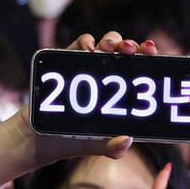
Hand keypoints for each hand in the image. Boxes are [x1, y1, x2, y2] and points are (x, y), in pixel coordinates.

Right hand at [0, 31, 157, 188]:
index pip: (139, 72)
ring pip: (105, 45)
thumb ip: (111, 148)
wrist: (36, 139)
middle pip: (125, 54)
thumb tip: (127, 140)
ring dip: (112, 40)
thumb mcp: (94, 146)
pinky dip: (85, 41)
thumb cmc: (69, 142)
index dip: (148, 60)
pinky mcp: (67, 64)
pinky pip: (78, 46)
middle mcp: (106, 79)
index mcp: (118, 96)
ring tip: (112, 47)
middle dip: (133, 46)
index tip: (153, 53)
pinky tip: (90, 48)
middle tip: (135, 49)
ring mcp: (87, 70)